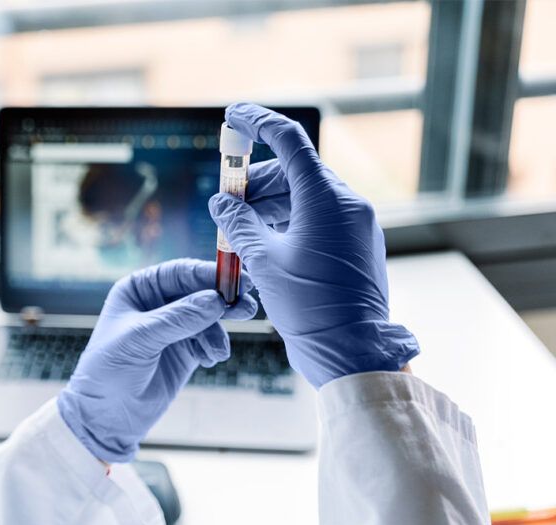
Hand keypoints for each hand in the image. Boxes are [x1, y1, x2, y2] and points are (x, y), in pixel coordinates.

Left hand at [57, 258, 257, 462]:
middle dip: (224, 300)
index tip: (236, 281)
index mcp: (139, 289)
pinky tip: (208, 360)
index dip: (209, 274)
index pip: (179, 272)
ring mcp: (173, 327)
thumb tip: (216, 301)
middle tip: (247, 307)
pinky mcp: (185, 351)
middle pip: (200, 292)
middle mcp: (157, 303)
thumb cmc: (108, 370)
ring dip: (218, 332)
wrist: (106, 417)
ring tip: (218, 351)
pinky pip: (209, 340)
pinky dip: (214, 348)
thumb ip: (178, 318)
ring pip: (209, 317)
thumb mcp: (139, 339)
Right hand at [208, 103, 418, 387]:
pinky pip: (320, 219)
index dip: (257, 123)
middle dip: (255, 183)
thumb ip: (238, 223)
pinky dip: (289, 222)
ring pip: (305, 197)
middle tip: (226, 205)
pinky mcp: (358, 245)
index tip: (233, 116)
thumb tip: (222, 202)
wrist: (352, 351)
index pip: (288, 141)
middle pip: (294, 172)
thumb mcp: (263, 261)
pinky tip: (265, 245)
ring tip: (240, 232)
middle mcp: (347, 204)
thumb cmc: (309, 308)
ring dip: (269, 206)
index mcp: (325, 198)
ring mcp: (357, 225)